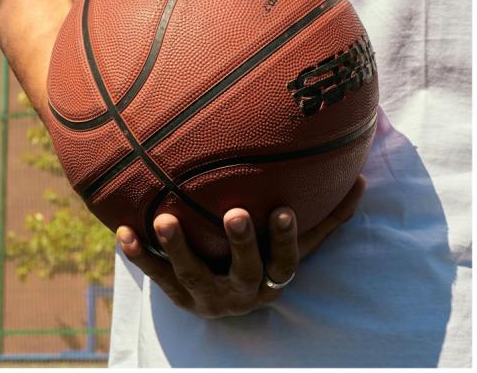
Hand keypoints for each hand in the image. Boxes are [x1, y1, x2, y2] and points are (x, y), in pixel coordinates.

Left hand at [116, 175, 365, 318]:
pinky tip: (123, 231)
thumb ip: (325, 218)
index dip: (285, 239)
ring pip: (192, 275)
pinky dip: (139, 256)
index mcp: (274, 280)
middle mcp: (242, 293)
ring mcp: (207, 297)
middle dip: (241, 244)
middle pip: (244, 271)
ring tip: (164, 218)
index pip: (286, 261)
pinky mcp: (176, 296)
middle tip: (235, 213)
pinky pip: (155, 276)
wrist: (223, 304)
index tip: (281, 209)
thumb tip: (360, 179)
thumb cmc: (264, 262)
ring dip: (178, 247)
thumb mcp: (294, 246)